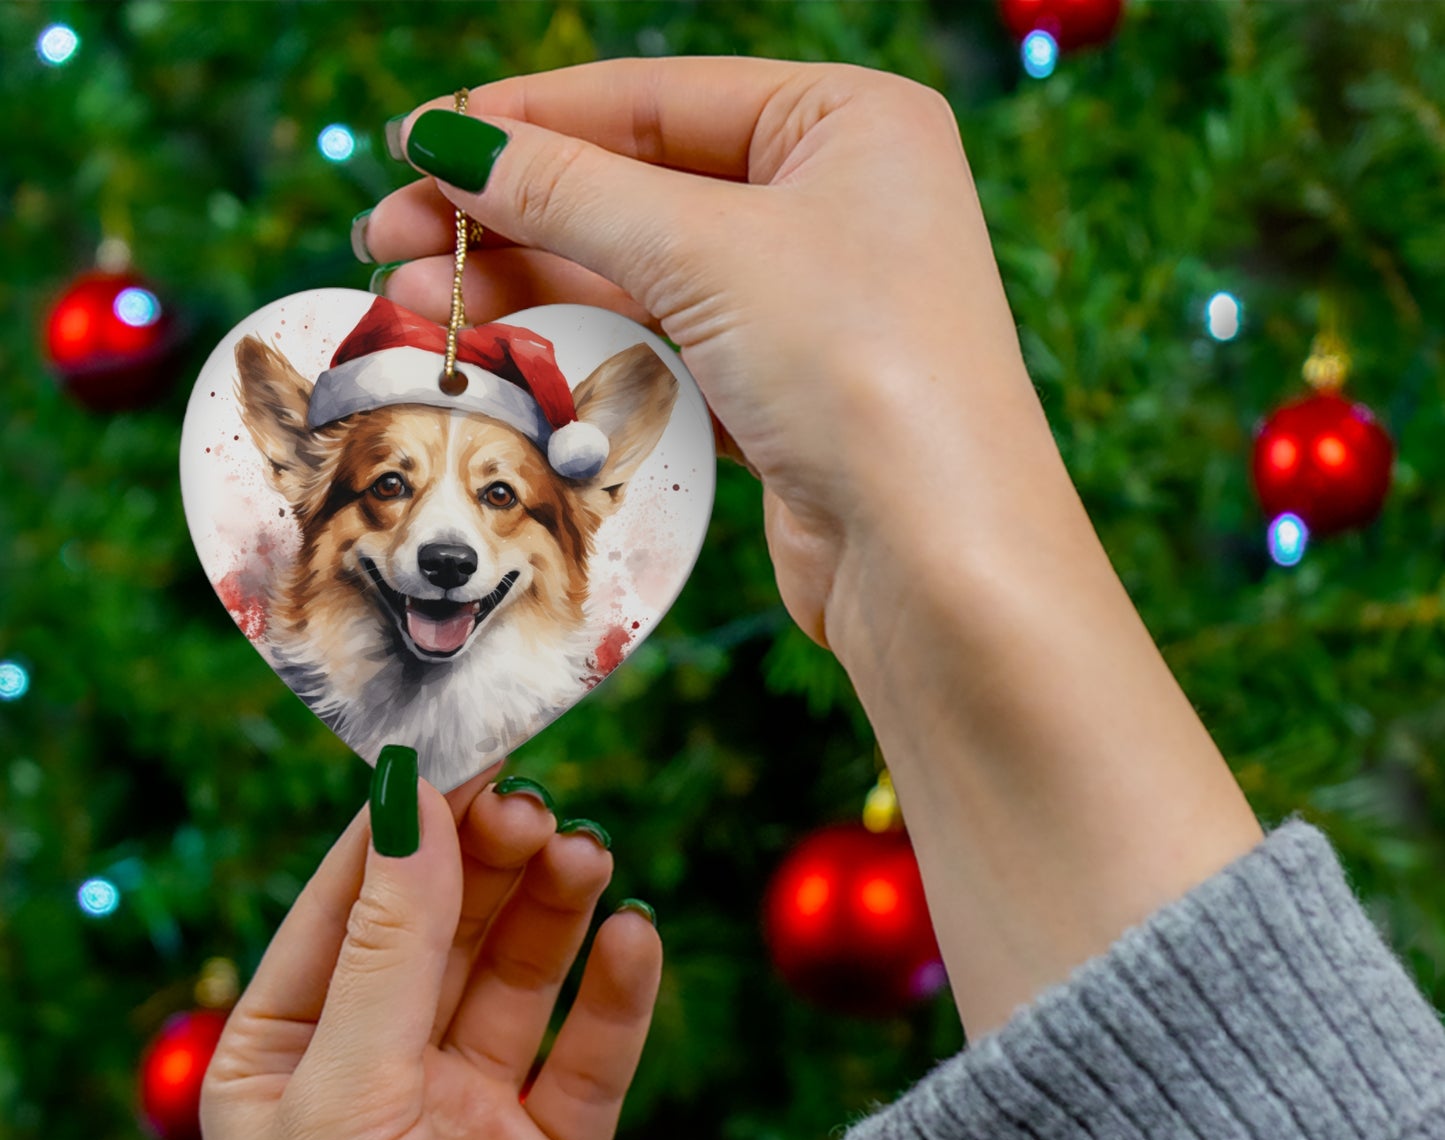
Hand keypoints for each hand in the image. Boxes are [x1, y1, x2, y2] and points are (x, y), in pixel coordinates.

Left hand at [201, 768, 660, 1139]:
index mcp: (289, 1053)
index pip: (352, 902)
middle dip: (491, 862)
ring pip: (522, 977)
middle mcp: (380, 1073)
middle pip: (447, 928)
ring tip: (590, 858)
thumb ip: (390, 945)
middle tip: (541, 809)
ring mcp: (469, 1114)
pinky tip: (635, 939)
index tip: (469, 749)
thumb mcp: (345, 1095)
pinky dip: (617, 994)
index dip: (409, 825)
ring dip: (556, 911)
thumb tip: (409, 798)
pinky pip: (590, 1055)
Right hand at [361, 60, 1262, 1040]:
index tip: (418, 145)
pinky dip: (588, 350)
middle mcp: (835, 204)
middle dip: (512, 216)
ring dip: (533, 288)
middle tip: (391, 240)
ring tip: (420, 302)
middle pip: (638, 188)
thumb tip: (449, 143)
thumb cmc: (861, 370)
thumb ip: (571, 191)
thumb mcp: (707, 251)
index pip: (655, 98)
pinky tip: (505, 351)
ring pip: (643, 276)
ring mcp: (809, 304)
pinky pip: (665, 348)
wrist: (937, 558)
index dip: (527, 121)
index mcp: (848, 123)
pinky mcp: (783, 393)